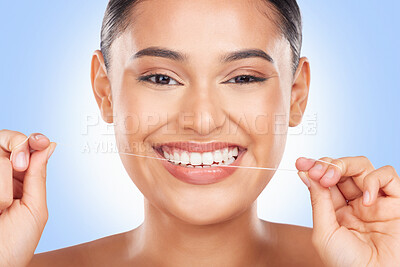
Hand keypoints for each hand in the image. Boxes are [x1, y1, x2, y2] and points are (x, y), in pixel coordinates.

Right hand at [0, 130, 55, 266]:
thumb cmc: (15, 245)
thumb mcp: (35, 208)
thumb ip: (39, 176)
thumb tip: (49, 145)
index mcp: (20, 181)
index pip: (25, 149)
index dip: (33, 140)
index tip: (41, 141)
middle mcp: (1, 176)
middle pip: (7, 142)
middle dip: (17, 149)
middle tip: (20, 166)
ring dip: (3, 186)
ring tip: (1, 207)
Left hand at [296, 156, 399, 266]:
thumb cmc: (346, 264)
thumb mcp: (324, 232)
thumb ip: (318, 201)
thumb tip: (307, 173)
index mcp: (337, 210)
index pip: (325, 180)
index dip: (314, 169)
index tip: (300, 163)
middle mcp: (356, 203)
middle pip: (342, 169)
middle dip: (327, 165)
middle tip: (318, 171)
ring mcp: (376, 201)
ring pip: (362, 167)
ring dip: (345, 165)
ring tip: (332, 178)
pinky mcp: (396, 203)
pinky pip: (389, 176)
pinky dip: (375, 180)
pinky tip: (365, 199)